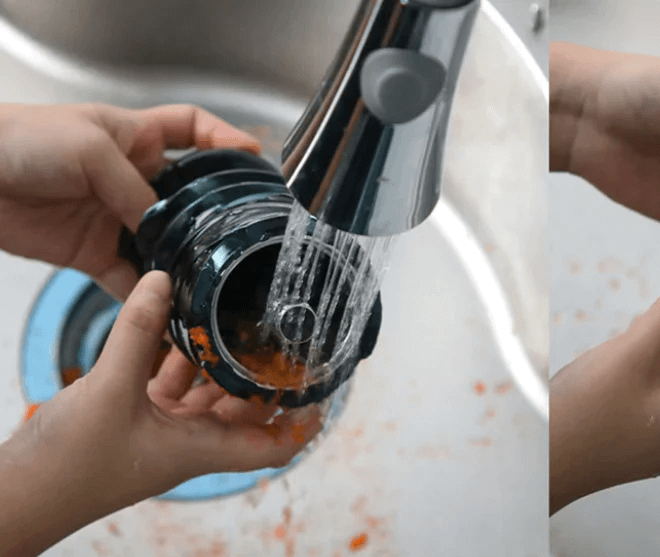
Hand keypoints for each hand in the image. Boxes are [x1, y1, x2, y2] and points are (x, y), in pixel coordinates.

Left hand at [0, 103, 260, 299]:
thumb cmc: (20, 140)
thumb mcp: (90, 149)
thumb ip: (134, 189)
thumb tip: (160, 229)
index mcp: (136, 137)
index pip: (194, 130)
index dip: (226, 139)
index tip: (256, 160)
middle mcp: (131, 177)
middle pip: (188, 197)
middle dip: (215, 215)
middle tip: (241, 234)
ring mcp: (114, 217)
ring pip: (165, 244)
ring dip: (184, 262)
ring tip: (210, 279)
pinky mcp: (91, 253)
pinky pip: (129, 280)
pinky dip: (147, 298)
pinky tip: (166, 310)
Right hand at [0, 271, 322, 556]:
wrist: (18, 495)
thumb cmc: (70, 464)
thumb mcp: (111, 387)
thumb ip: (138, 332)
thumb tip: (162, 281)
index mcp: (200, 449)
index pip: (273, 447)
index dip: (302, 425)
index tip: (322, 391)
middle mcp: (188, 444)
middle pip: (243, 413)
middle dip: (261, 380)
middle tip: (277, 337)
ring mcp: (160, 434)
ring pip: (205, 398)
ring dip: (217, 366)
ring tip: (231, 325)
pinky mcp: (132, 423)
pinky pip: (169, 391)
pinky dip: (176, 365)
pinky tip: (173, 332)